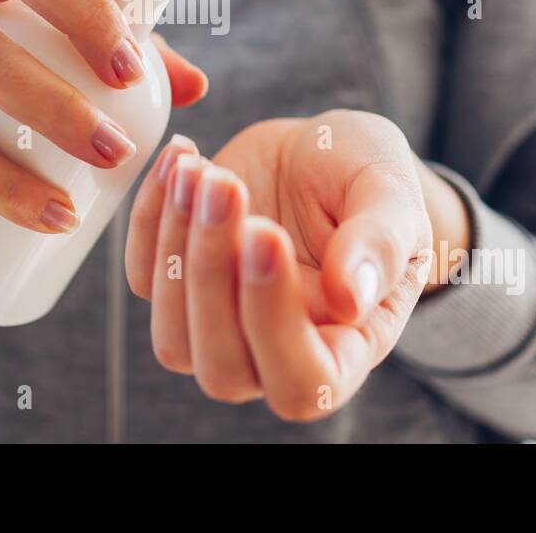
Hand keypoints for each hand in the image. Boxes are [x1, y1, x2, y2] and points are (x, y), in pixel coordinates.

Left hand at [126, 110, 454, 421]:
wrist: (325, 152)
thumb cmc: (367, 180)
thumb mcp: (392, 196)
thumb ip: (380, 244)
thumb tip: (351, 299)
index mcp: (345, 348)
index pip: (302, 384)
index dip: (273, 324)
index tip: (266, 233)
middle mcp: (277, 353)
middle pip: (222, 366)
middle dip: (212, 272)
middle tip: (225, 186)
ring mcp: (222, 324)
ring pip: (173, 334)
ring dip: (174, 246)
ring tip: (197, 169)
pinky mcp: (181, 283)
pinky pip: (143, 276)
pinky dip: (148, 217)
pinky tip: (180, 159)